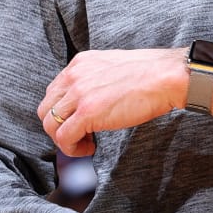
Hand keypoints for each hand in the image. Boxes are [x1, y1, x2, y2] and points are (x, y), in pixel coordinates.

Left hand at [38, 48, 186, 157]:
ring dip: (64, 140)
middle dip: (58, 127)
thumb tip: (94, 101)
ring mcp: (78, 94)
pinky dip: (73, 149)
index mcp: (80, 63)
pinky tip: (90, 148)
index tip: (77, 122)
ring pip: (50, 125)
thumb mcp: (113, 68)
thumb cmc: (151, 74)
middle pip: (46, 108)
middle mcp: (74, 76)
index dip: (63, 112)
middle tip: (78, 136)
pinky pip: (64, 138)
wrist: (166, 77)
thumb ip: (97, 80)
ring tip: (84, 144)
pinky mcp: (87, 112)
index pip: (54, 91)